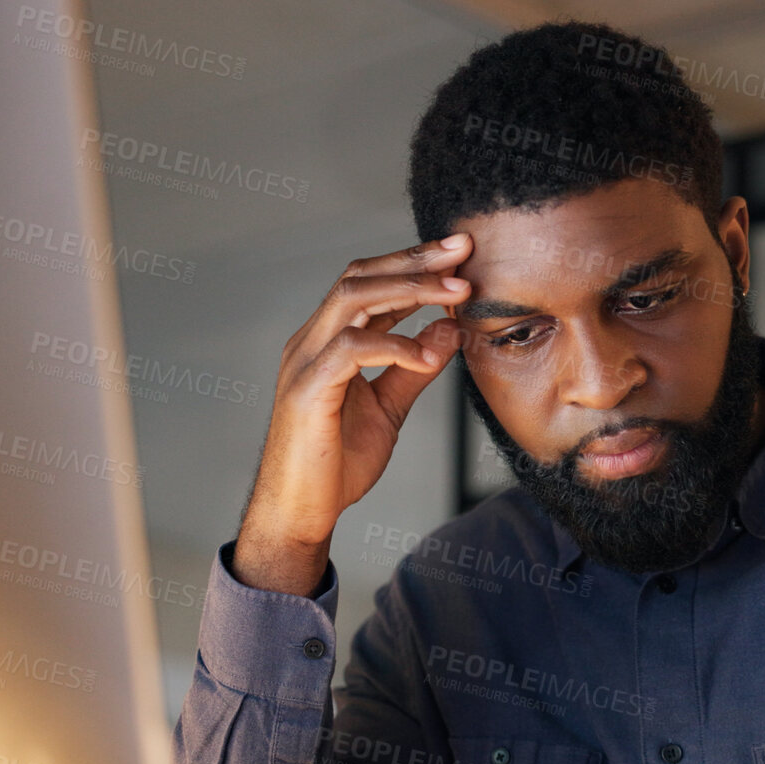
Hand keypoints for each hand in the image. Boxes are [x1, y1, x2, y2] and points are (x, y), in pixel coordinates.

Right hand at [233, 233, 475, 592]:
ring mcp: (305, 362)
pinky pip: (351, 350)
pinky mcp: (307, 390)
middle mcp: (311, 341)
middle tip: (463, 249)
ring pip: (352, 299)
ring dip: (410, 289)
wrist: (301, 513)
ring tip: (458, 292)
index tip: (458, 253)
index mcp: (327, 341)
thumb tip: (449, 331)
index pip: (368, 282)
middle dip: (414, 259)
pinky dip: (394, 346)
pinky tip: (427, 356)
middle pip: (359, 276)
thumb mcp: (387, 409)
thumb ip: (413, 370)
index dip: (412, 263)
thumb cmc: (336, 464)